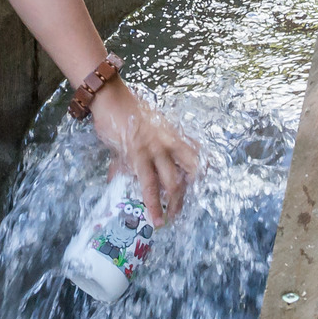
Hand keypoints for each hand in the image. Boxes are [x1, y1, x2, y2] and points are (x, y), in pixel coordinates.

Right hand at [89, 80, 197, 225]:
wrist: (111, 98)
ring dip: (173, 204)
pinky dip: (152, 203)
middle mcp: (170, 142)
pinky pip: (149, 185)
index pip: (196, 153)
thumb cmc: (124, 111)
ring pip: (173, 182)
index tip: (206, 184)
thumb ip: (138, 151)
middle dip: (189, 192)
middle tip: (181, 209)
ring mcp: (156, 150)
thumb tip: (122, 172)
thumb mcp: (141, 128)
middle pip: (192, 170)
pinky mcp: (139, 156)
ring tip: (167, 220)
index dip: (204, 170)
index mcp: (172, 134)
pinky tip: (153, 216)